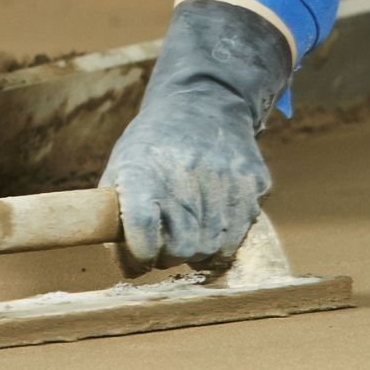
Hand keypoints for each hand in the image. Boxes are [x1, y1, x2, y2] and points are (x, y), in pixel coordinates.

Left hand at [100, 0, 290, 272]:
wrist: (204, 103)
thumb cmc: (153, 144)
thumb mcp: (122, 166)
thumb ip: (116, 214)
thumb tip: (128, 266)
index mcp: (144, 170)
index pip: (142, 227)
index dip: (140, 253)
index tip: (140, 254)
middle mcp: (186, 174)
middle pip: (181, 248)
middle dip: (170, 257)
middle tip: (164, 246)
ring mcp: (224, 180)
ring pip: (212, 250)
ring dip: (197, 253)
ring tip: (187, 234)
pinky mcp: (253, 184)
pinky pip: (238, 238)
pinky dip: (223, 243)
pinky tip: (210, 225)